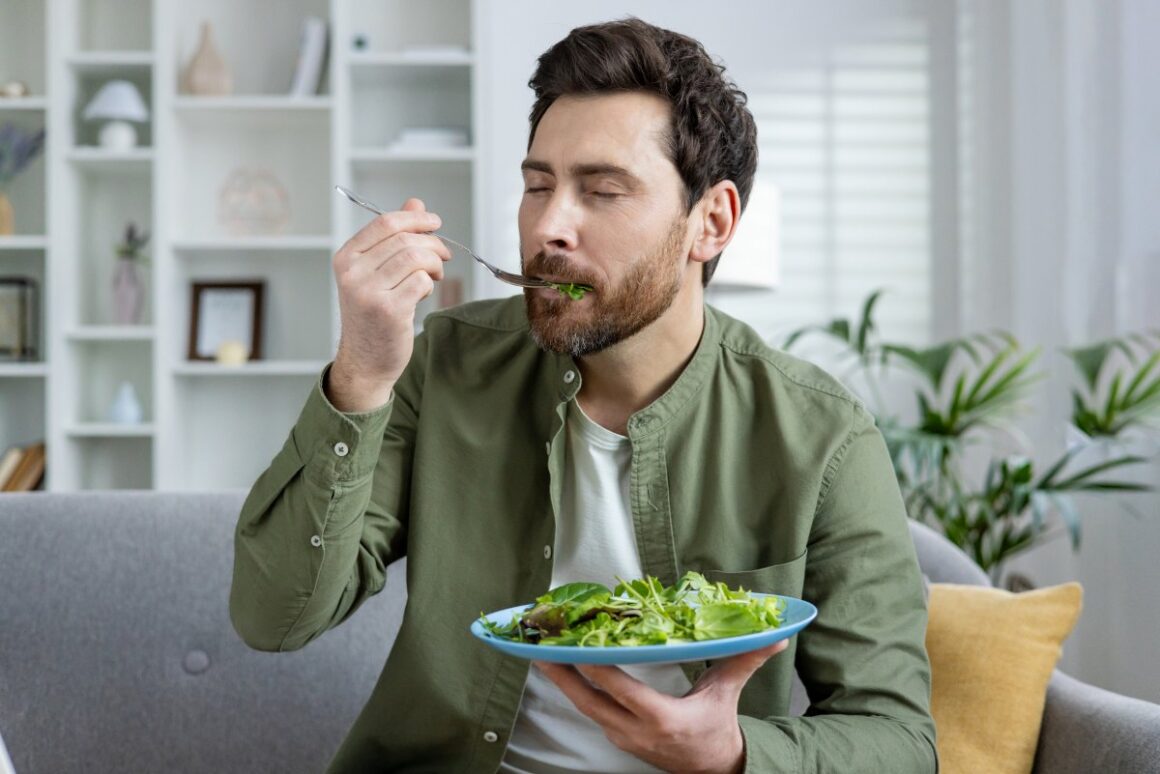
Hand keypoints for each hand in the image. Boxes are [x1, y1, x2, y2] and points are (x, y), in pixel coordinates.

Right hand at [328, 198, 450, 410]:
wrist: (365, 360)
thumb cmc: (373, 314)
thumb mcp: (377, 272)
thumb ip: (394, 237)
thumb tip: (416, 203)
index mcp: (346, 258)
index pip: (385, 223)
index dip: (415, 218)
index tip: (435, 223)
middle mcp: (352, 273)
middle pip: (404, 240)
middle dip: (432, 244)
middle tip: (443, 256)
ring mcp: (369, 292)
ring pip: (415, 258)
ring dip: (434, 264)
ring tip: (434, 275)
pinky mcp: (389, 310)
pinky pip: (421, 281)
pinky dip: (429, 284)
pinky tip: (423, 293)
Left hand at [534, 640, 786, 773]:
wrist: (714, 769)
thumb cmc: (718, 725)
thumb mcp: (728, 692)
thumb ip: (745, 660)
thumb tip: (775, 636)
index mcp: (663, 718)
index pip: (621, 690)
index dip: (596, 669)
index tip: (575, 647)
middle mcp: (637, 731)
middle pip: (590, 701)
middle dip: (563, 675)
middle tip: (540, 648)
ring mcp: (624, 738)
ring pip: (586, 708)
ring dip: (564, 683)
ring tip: (542, 654)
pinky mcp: (619, 738)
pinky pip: (591, 713)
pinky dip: (578, 691)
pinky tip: (566, 671)